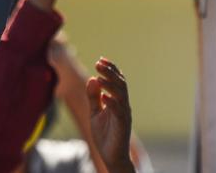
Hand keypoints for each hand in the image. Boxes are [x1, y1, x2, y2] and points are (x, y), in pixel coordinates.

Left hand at [87, 58, 134, 172]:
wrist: (112, 157)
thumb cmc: (105, 135)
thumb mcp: (95, 113)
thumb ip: (93, 97)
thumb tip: (92, 79)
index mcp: (117, 101)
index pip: (117, 81)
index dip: (111, 69)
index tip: (101, 59)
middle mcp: (123, 105)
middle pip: (120, 84)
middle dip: (110, 72)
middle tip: (99, 63)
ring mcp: (124, 115)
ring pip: (121, 95)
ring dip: (111, 84)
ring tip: (100, 76)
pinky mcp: (122, 126)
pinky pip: (119, 112)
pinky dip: (112, 102)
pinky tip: (104, 97)